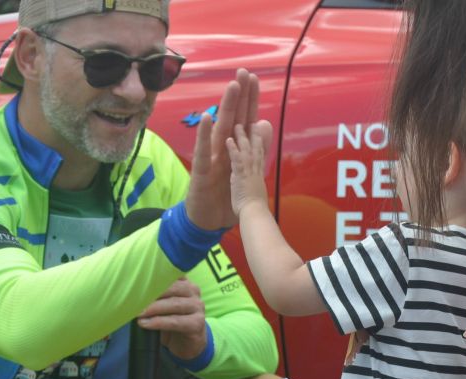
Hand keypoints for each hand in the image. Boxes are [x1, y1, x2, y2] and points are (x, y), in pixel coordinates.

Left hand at [137, 278, 207, 360]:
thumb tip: (130, 289)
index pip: (168, 274)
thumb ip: (154, 294)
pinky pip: (175, 321)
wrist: (188, 343)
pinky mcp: (197, 323)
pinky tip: (145, 324)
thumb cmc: (171, 320)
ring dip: (153, 308)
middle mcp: (193, 291)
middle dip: (151, 294)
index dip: (151, 278)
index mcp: (184, 282)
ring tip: (137, 314)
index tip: (134, 282)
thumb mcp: (163, 304)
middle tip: (133, 300)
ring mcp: (197, 307)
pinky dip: (158, 322)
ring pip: (174, 304)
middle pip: (172, 288)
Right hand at [185, 68, 260, 230]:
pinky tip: (207, 118)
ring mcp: (211, 158)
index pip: (244, 120)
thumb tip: (265, 124)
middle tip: (243, 72)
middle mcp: (221, 148)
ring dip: (225, 107)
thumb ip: (254, 147)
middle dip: (238, 95)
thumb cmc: (224, 195)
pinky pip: (202, 151)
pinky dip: (204, 135)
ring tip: (232, 87)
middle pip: (233, 117)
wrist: (207, 221)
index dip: (249, 101)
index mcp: (233, 148)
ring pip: (219, 129)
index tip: (254, 78)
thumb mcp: (242, 169)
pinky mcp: (201, 171)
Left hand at [226, 121, 272, 216]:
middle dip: (255, 134)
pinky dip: (233, 150)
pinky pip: (237, 160)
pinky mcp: (241, 177)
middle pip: (256, 148)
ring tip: (238, 125)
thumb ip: (257, 185)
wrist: (255, 218)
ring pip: (247, 150)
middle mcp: (256, 171)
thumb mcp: (258, 195)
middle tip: (254, 121)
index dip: (260, 142)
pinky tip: (229, 140)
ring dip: (242, 137)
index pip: (260, 154)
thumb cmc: (256, 212)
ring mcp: (249, 172)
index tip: (259, 130)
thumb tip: (260, 184)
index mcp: (258, 175)